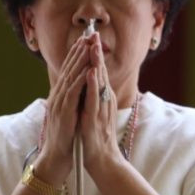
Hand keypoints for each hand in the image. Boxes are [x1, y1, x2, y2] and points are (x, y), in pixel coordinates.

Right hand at [36, 33, 91, 182]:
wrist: (56, 159)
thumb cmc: (66, 137)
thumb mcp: (69, 113)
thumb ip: (73, 98)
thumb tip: (80, 84)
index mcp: (60, 96)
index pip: (68, 70)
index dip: (76, 54)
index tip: (85, 39)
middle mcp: (58, 97)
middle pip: (69, 69)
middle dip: (79, 51)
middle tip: (88, 35)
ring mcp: (60, 105)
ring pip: (71, 77)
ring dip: (80, 61)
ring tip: (88, 46)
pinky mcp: (64, 114)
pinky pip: (73, 94)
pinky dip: (80, 80)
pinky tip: (86, 70)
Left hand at [79, 33, 124, 177]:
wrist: (102, 161)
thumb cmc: (96, 138)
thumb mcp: (94, 112)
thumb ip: (94, 96)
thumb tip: (91, 78)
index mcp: (102, 98)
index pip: (98, 71)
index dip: (94, 54)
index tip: (90, 36)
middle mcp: (104, 101)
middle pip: (100, 72)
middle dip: (96, 52)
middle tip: (93, 33)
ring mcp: (100, 110)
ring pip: (99, 83)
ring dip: (96, 63)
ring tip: (93, 46)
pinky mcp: (95, 121)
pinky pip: (93, 100)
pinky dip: (92, 86)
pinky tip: (91, 73)